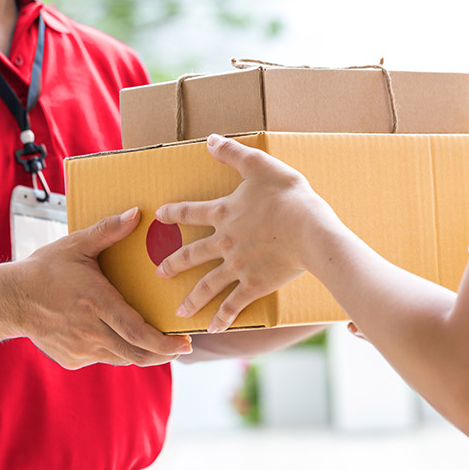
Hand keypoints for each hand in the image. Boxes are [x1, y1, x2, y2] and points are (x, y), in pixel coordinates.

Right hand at [8, 207, 191, 368]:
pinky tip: (118, 335)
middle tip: (181, 347)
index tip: (184, 344)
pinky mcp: (72, 359)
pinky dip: (116, 350)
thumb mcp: (76, 245)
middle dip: (163, 354)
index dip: (164, 343)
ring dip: (141, 352)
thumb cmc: (45, 269)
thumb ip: (108, 231)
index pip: (137, 333)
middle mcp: (90, 331)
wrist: (9, 299)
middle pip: (136, 354)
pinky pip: (103, 357)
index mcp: (97, 303)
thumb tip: (137, 213)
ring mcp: (80, 349)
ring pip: (122, 358)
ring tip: (155, 341)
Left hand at [155, 134, 341, 332]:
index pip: (190, 212)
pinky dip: (223, 318)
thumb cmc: (288, 196)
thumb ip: (233, 153)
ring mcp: (237, 267)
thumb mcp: (260, 165)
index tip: (159, 216)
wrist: (309, 231)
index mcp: (223, 213)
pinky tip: (213, 329)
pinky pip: (233, 305)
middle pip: (192, 254)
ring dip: (192, 298)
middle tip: (160, 273)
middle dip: (174, 264)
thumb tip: (209, 140)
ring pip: (207, 285)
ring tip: (179, 311)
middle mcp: (224, 242)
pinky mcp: (254, 285)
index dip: (173, 213)